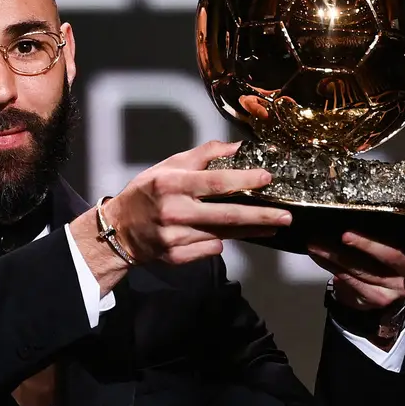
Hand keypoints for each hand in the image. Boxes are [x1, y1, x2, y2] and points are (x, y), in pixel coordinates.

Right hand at [100, 140, 293, 265]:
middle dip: (260, 216)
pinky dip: (220, 243)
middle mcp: (174, 212)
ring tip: (271, 225)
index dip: (243, 180)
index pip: (214, 182)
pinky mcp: (175, 257)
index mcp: (172, 185)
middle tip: (285, 216)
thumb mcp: (168, 166)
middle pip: (225, 215)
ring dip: (249, 231)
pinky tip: (226, 237)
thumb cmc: (146, 193)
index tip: (267, 179)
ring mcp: (175, 238)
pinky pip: (209, 250)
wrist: (118, 230)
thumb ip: (202, 155)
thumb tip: (236, 148)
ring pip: (222, 235)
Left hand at [307, 233, 404, 310]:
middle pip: (391, 256)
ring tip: (316, 244)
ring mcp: (398, 287)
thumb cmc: (380, 258)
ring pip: (364, 269)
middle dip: (366, 244)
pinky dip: (331, 266)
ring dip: (336, 255)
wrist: (373, 294)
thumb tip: (370, 198)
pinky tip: (319, 256)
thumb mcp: (390, 241)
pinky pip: (352, 281)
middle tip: (344, 235)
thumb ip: (390, 226)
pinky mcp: (379, 298)